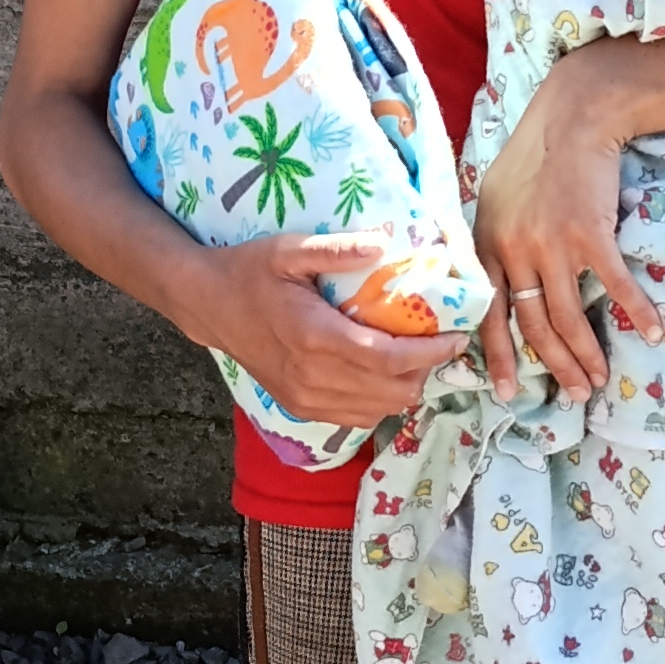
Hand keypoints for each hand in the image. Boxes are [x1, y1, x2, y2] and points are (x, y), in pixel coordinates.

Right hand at [175, 230, 470, 430]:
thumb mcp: (287, 249)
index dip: (430, 353)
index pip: (389, 359)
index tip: (456, 337)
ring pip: (379, 409)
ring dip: (405, 386)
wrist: (208, 306)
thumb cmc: (250, 271)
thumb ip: (335, 249)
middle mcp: (313, 376)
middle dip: (425, 370)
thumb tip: (382, 245)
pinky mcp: (301, 407)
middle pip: (392, 389)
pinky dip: (381, 400)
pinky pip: (358, 417)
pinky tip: (384, 374)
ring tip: (414, 356)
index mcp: (315, 336)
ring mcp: (306, 397)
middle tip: (439, 342)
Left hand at [470, 46, 664, 404]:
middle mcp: (514, 250)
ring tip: (601, 380)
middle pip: (534, 325)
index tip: (507, 392)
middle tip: (575, 395)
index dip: (499, 356)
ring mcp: (551, 245)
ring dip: (587, 355)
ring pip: (568, 317)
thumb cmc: (538, 154)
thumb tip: (500, 277)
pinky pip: (614, 286)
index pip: (490, 313)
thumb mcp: (495, 197)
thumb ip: (494, 240)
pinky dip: (637, 312)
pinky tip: (654, 332)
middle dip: (556, 366)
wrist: (574, 116)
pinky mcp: (589, 234)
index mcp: (488, 245)